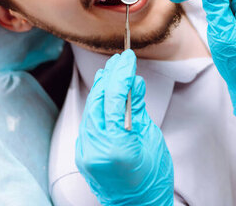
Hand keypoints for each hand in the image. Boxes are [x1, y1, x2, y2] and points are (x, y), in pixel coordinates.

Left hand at [75, 50, 173, 205]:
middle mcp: (95, 147)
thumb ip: (137, 110)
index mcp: (116, 144)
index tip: (127, 58)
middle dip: (109, 77)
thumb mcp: (150, 139)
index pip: (113, 98)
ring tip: (111, 70)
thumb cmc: (152, 178)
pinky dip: (97, 105)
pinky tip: (104, 94)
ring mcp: (85, 152)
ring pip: (90, 109)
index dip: (121, 74)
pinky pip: (89, 122)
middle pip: (97, 100)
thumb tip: (133, 83)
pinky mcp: (83, 154)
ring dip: (101, 88)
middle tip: (120, 60)